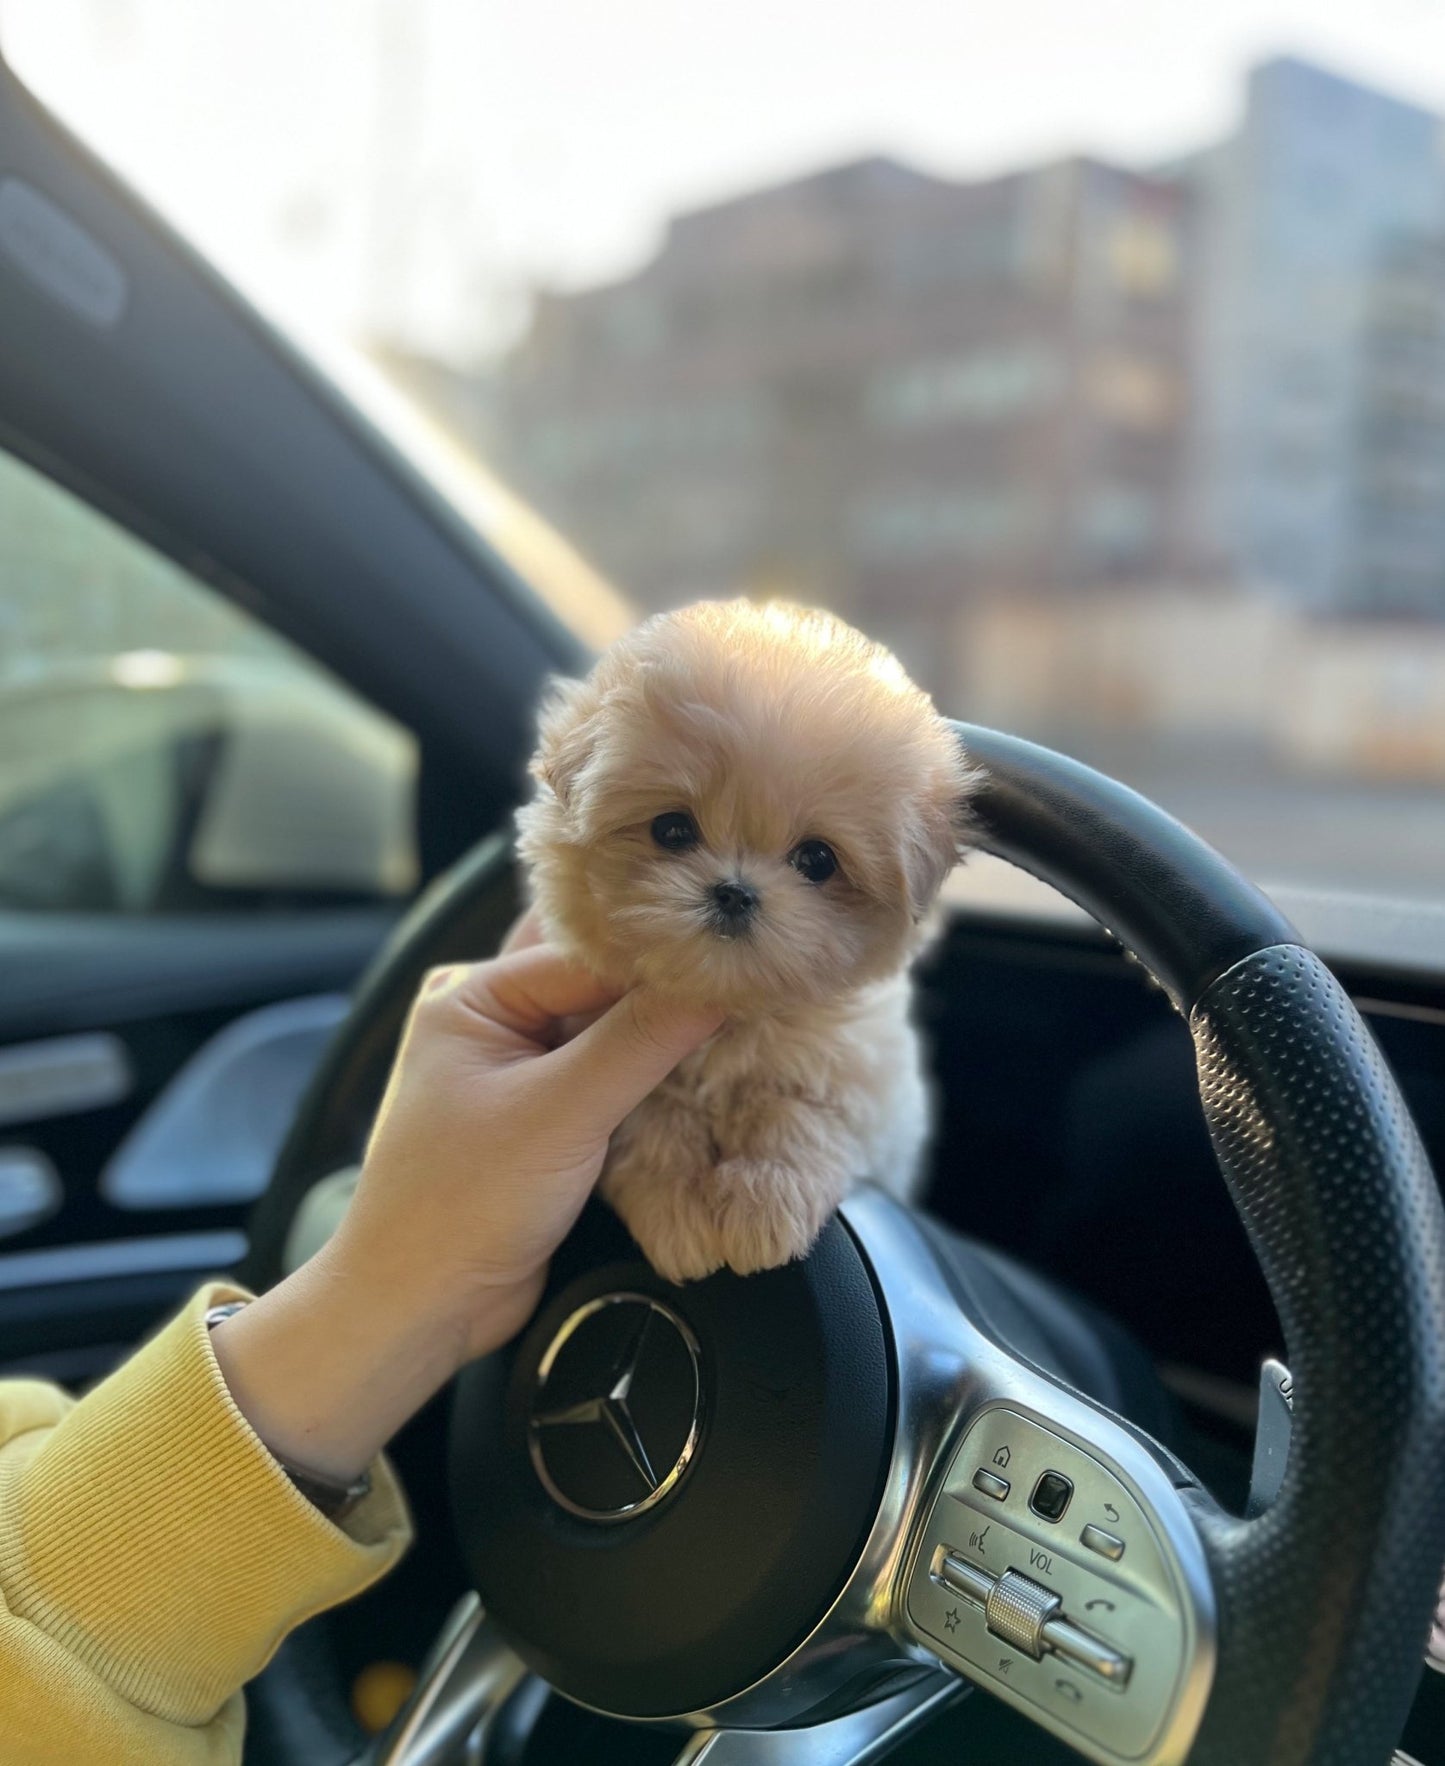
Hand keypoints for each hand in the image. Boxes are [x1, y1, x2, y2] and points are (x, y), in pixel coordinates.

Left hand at [212, 927, 721, 1482]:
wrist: (420, 1309)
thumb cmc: (459, 1207)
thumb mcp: (560, 1112)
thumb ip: (642, 1040)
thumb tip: (721, 981)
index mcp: (472, 996)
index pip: (588, 952)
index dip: (662, 955)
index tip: (738, 951)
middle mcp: (492, 1021)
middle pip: (600, 985)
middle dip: (665, 988)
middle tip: (746, 970)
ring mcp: (519, 1071)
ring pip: (610, 1031)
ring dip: (662, 1033)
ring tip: (741, 1012)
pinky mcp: (545, 1119)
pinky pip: (609, 1077)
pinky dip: (650, 1074)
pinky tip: (703, 1068)